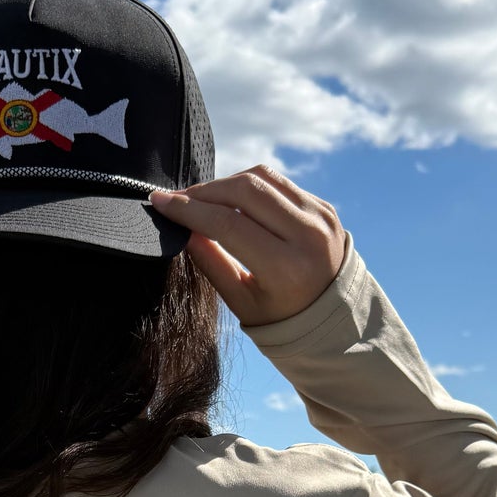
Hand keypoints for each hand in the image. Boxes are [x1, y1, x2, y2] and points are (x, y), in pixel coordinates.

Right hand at [150, 167, 345, 326]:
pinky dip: (249, 186)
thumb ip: (211, 263)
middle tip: (178, 199)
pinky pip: (278, 183)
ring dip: (225, 183)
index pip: (229, 225)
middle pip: (245, 191)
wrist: (335, 317)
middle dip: (205, 190)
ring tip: (201, 198)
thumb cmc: (279, 318)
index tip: (161, 202)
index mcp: (287, 269)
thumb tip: (183, 227)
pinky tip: (230, 199)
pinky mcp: (324, 206)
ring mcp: (320, 216)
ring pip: (262, 178)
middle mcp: (308, 237)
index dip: (190, 210)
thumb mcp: (240, 301)